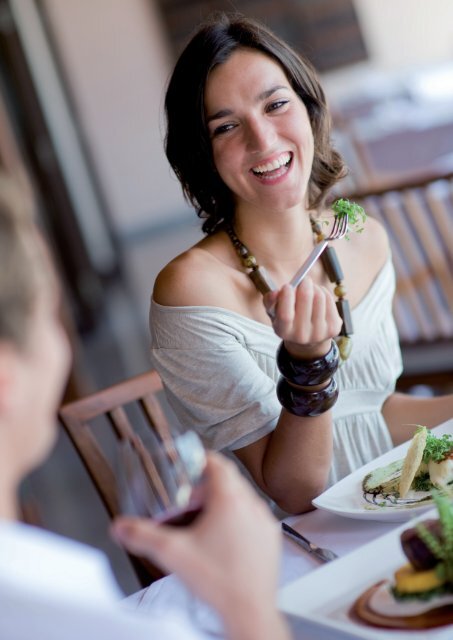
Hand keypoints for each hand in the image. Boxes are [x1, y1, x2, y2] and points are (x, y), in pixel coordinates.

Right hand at [112, 454, 287, 638]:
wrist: (250, 611)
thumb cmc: (219, 581)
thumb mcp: (173, 554)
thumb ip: (142, 536)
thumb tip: (121, 527)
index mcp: (230, 500)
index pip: (218, 462)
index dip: (200, 458)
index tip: (188, 460)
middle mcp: (252, 505)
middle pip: (228, 480)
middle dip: (205, 486)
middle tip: (187, 498)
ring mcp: (264, 522)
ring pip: (242, 498)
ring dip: (222, 502)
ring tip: (202, 519)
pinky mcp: (270, 538)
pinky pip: (253, 516)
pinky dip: (237, 518)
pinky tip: (221, 538)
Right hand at [264, 277, 340, 356]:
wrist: (308, 340)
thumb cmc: (289, 319)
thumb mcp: (274, 312)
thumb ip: (270, 301)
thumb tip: (275, 292)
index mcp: (283, 332)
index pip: (285, 315)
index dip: (286, 297)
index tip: (287, 285)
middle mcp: (302, 335)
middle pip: (306, 299)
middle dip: (304, 284)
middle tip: (304, 279)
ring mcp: (319, 332)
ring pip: (319, 296)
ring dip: (315, 287)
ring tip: (310, 289)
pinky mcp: (333, 328)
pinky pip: (329, 300)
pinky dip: (324, 292)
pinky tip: (319, 296)